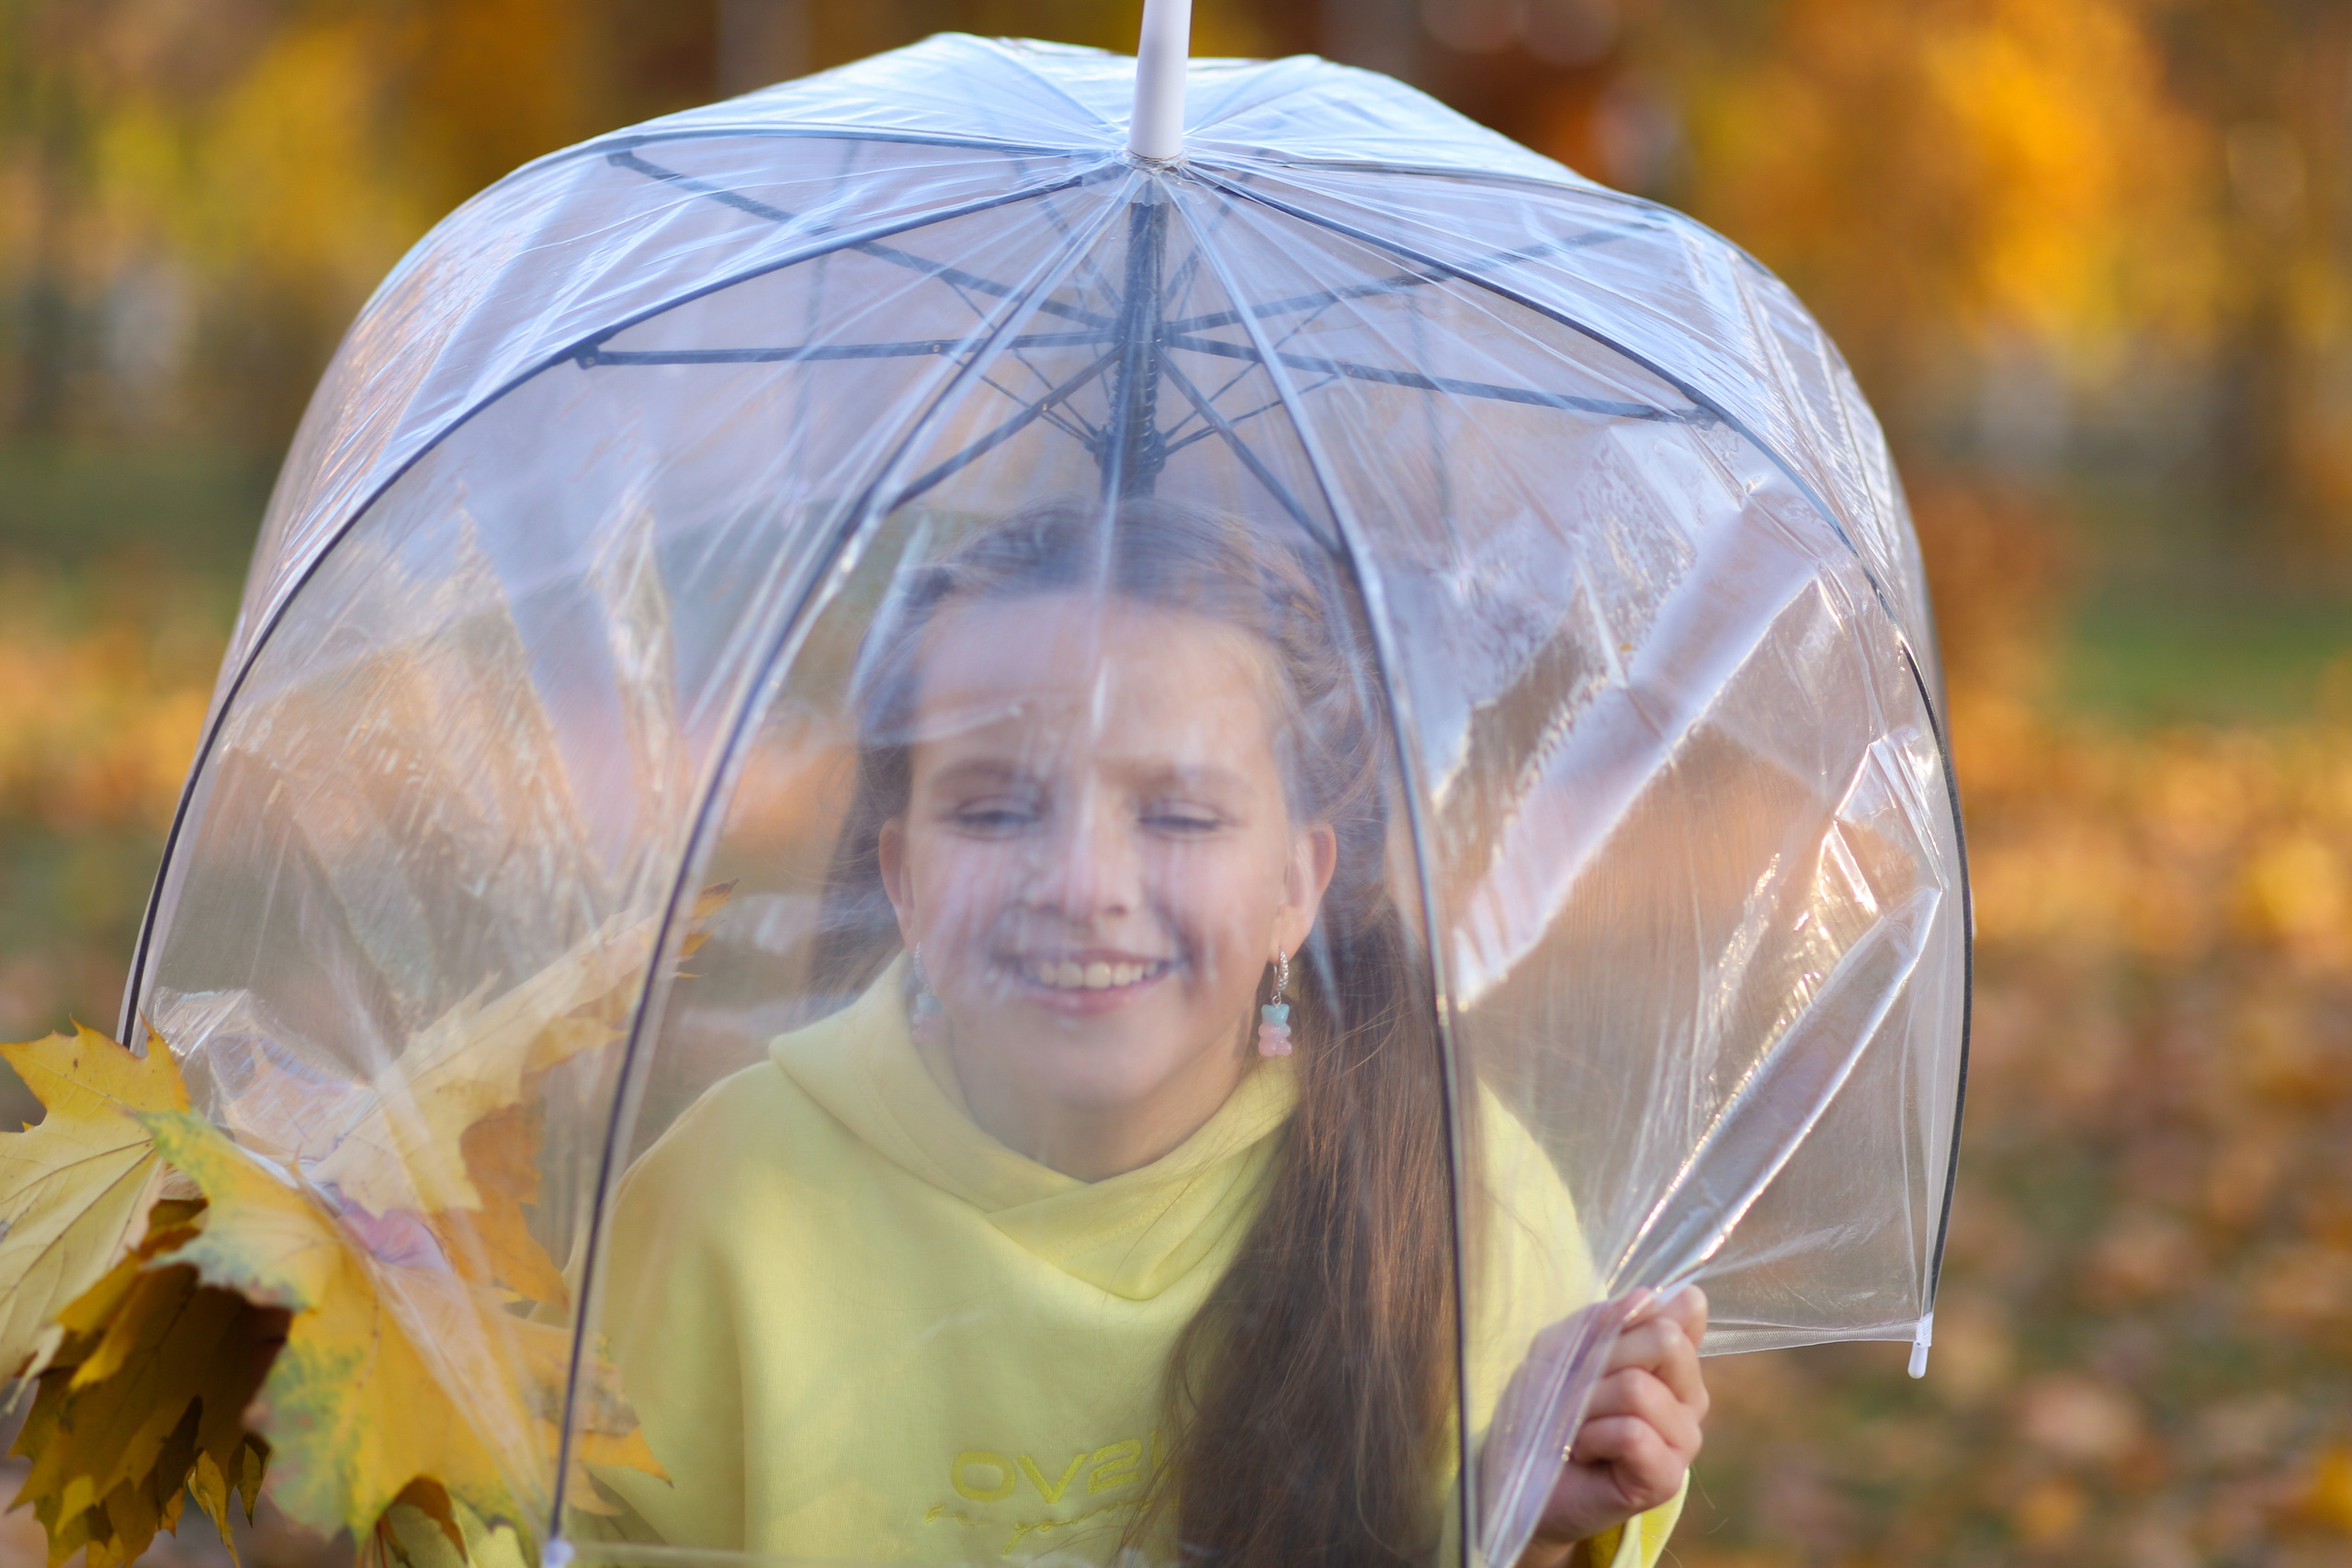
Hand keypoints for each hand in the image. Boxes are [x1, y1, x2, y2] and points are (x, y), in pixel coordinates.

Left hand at [1516, 1285, 1708, 1567]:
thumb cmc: (1545, 1405)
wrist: (1519, 1472)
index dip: (1630, 1318)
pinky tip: (1585, 1452)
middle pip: (1666, 1342)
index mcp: (1674, 1358)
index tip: (1595, 1342)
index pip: (1685, 1310)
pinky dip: (1592, 1437)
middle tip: (1578, 1391)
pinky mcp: (1668, 1479)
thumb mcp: (1565, 1346)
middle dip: (1603, 1359)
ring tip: (1577, 1427)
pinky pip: (1632, 1433)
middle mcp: (1690, 1396)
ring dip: (1587, 1404)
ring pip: (1639, 1389)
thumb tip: (1661, 1297)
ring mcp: (1684, 1439)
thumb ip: (1610, 1320)